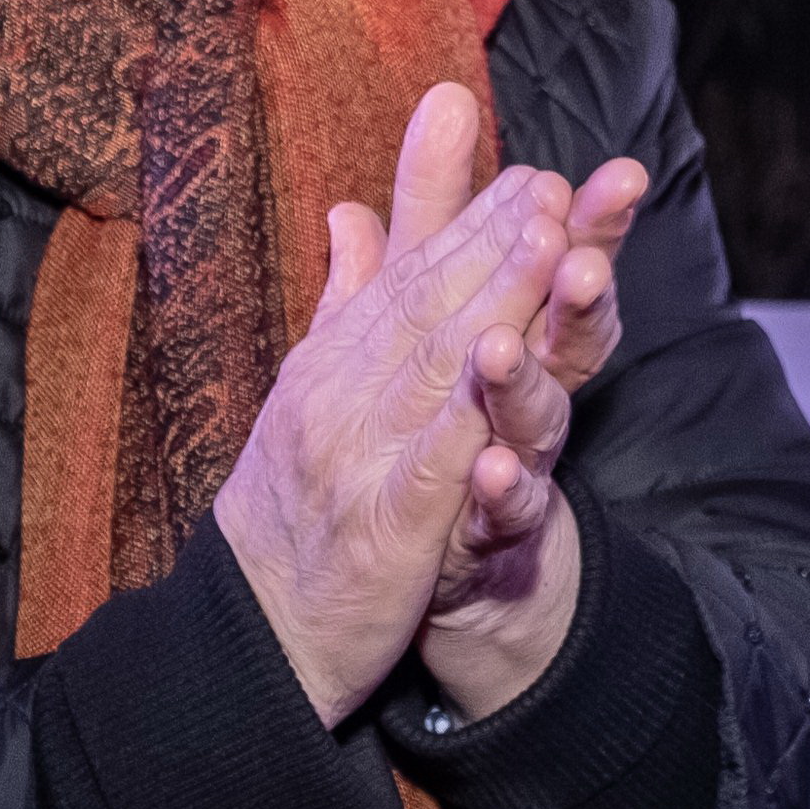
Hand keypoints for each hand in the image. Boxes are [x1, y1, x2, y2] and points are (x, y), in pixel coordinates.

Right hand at [210, 83, 572, 723]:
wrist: (255, 631)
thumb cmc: (293, 506)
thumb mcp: (315, 389)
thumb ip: (347, 299)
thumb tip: (351, 209)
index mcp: (331, 363)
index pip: (410, 280)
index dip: (474, 225)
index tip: (534, 177)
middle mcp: (338, 399)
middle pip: (427, 310)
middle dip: (495, 244)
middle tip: (554, 190)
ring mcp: (357, 463)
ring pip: (435, 374)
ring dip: (495, 307)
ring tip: (549, 252)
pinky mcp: (381, 535)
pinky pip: (428, 473)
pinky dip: (469, 427)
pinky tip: (512, 384)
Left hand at [421, 155, 643, 718]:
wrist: (463, 569)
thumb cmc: (463, 421)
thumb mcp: (442, 301)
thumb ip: (441, 207)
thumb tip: (444, 102)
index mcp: (522, 330)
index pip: (561, 268)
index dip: (590, 224)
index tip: (615, 175)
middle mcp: (534, 392)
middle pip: (567, 336)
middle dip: (577, 293)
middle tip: (575, 250)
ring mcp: (523, 465)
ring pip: (536, 421)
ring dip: (522, 384)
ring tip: (498, 350)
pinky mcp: (499, 538)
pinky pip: (505, 516)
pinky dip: (502, 494)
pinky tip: (492, 472)